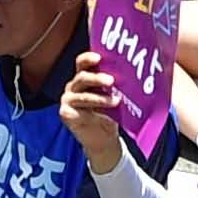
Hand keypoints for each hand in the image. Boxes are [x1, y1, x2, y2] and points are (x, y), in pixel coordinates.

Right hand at [57, 55, 126, 172]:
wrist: (103, 140)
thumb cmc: (110, 114)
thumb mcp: (114, 96)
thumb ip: (115, 85)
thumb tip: (132, 73)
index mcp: (84, 78)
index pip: (82, 63)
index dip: (88, 58)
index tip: (99, 57)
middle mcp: (74, 86)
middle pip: (82, 77)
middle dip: (97, 78)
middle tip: (111, 81)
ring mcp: (67, 99)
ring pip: (82, 93)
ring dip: (99, 96)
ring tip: (116, 100)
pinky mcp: (65, 112)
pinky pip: (80, 107)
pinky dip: (95, 106)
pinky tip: (107, 110)